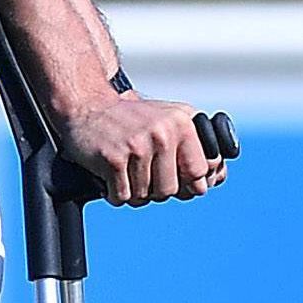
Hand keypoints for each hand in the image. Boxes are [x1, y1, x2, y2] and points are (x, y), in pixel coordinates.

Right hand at [57, 94, 229, 205]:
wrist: (86, 106)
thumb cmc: (131, 121)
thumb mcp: (169, 122)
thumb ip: (196, 149)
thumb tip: (216, 179)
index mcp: (183, 123)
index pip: (200, 172)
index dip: (187, 183)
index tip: (173, 177)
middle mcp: (164, 132)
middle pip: (171, 190)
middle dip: (155, 189)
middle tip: (141, 171)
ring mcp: (139, 145)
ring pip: (145, 196)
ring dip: (133, 191)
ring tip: (125, 170)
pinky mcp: (114, 158)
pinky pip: (122, 197)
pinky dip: (114, 193)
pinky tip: (110, 174)